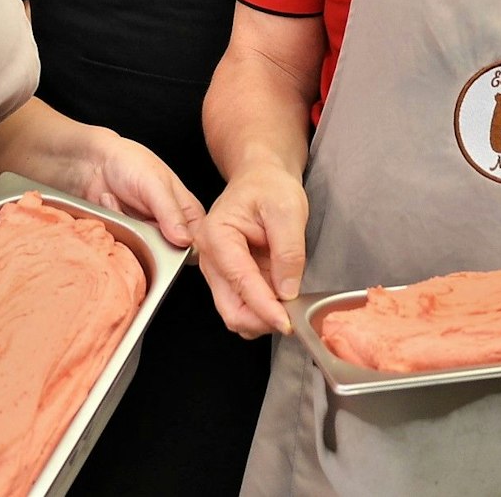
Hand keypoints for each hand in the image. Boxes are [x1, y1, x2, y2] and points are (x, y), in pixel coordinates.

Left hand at [76, 130, 205, 248]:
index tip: (164, 238)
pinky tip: (111, 207)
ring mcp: (147, 235)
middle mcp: (170, 227)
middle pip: (169, 255)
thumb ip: (170, 212)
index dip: (183, 248)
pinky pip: (124, 250)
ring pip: (144, 253)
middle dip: (148, 238)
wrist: (94, 161)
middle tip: (137, 216)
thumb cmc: (130, 162)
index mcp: (188, 213)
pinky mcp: (127, 239)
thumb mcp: (155, 184)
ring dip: (127, 230)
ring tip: (119, 203)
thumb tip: (185, 240)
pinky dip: (114, 229)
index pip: (197, 244)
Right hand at [196, 165, 307, 338]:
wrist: (261, 178)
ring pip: (235, 313)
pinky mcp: (229, 278)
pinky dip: (262, 311)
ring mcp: (217, 271)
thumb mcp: (288, 211)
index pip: (240, 282)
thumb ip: (288, 252)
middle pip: (230, 309)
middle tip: (292, 319)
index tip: (287, 323)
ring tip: (289, 305)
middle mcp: (209, 257)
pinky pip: (243, 306)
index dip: (265, 308)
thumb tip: (287, 291)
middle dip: (261, 321)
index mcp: (217, 235)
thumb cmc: (269, 186)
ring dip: (262, 318)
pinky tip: (280, 299)